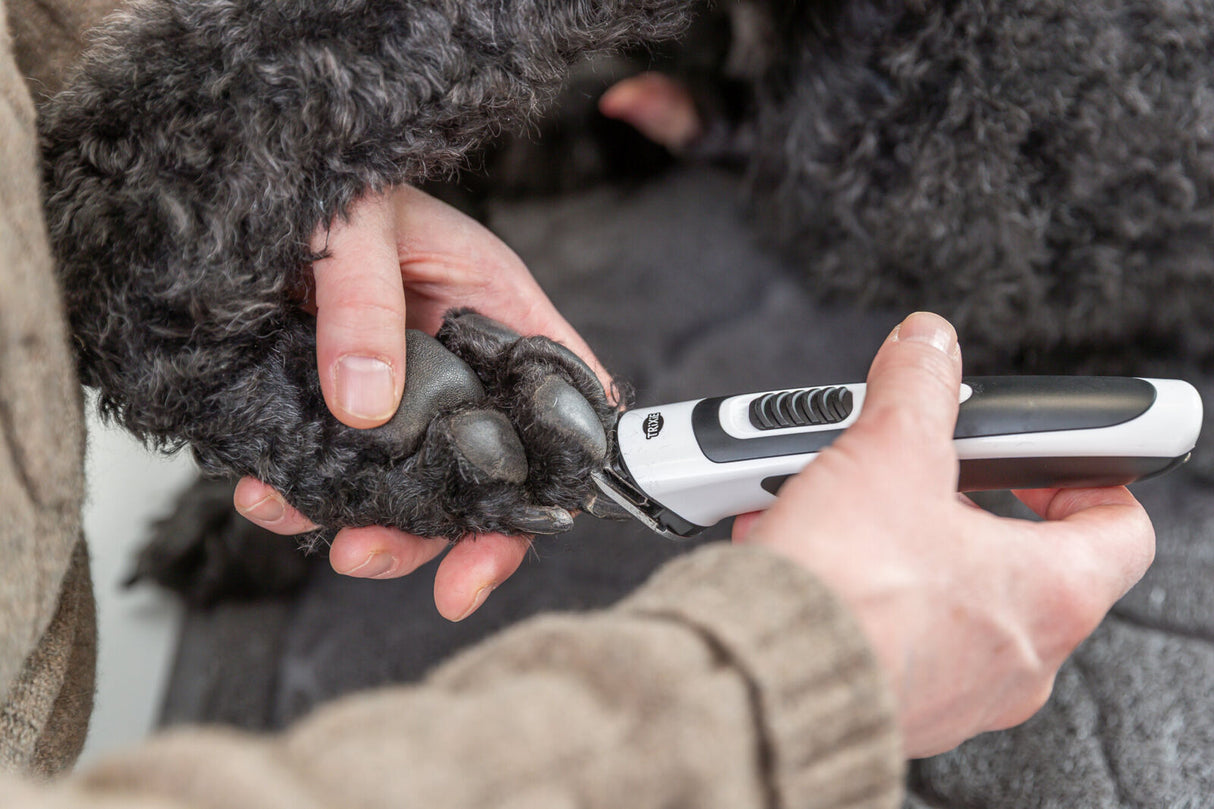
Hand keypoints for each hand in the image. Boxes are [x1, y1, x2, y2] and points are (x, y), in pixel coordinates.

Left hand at [233, 185, 611, 621]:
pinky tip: (266, 493)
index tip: (510, 537)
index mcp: (496, 311)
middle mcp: (461, 362)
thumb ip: (364, 305)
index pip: (558, 406)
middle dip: (441, 534)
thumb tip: (365, 405)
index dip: (553, 481)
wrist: (253, 168)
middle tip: (377, 556)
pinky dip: (306, 497)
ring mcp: (404, 388)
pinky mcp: (345, 402)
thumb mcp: (356, 224)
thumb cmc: (339, 172)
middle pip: (485, 473)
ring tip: (309, 524)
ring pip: (413, 486)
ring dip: (366, 524)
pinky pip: (341, 469)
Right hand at [732, 312, 1154, 757]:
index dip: (1082, 474)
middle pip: (1013, 554)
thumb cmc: (848, 591)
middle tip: (910, 467)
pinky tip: (800, 551)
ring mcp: (956, 690)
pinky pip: (886, 630)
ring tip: (834, 503)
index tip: (1034, 455)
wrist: (761, 675)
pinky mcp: (892, 703)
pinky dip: (852, 587)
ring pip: (941, 594)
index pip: (1119, 526)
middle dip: (950, 498)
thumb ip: (918, 387)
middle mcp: (1018, 657)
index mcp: (1050, 593)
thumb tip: (928, 348)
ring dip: (892, 540)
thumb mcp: (888, 451)